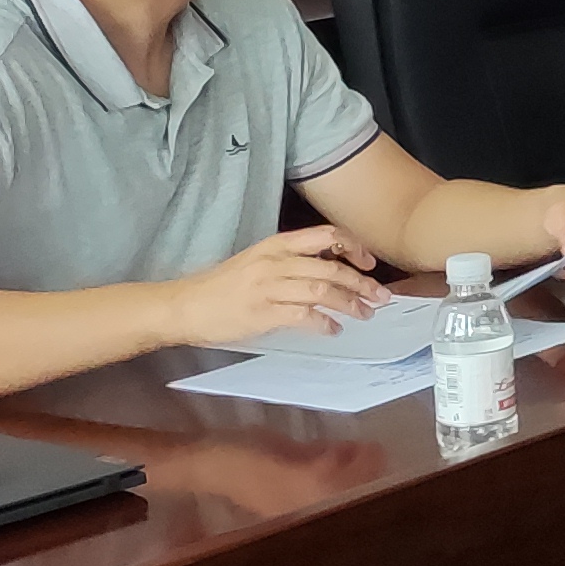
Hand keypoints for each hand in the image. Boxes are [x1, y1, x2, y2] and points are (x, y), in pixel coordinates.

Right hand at [164, 227, 382, 347]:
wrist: (183, 306)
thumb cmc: (222, 286)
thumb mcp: (257, 261)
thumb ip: (291, 262)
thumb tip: (331, 271)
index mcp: (275, 245)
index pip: (325, 236)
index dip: (353, 247)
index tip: (368, 263)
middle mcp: (274, 262)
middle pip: (331, 268)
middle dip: (362, 283)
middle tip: (380, 296)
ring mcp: (268, 287)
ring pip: (322, 291)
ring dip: (350, 303)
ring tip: (364, 314)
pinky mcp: (262, 313)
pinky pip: (303, 316)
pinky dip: (324, 323)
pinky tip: (333, 329)